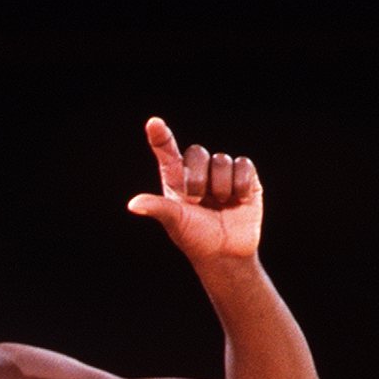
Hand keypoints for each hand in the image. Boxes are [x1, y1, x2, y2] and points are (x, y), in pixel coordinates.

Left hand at [128, 117, 262, 263]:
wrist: (226, 254)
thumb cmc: (196, 239)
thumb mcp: (174, 222)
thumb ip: (156, 207)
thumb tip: (132, 204)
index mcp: (176, 179)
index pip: (167, 151)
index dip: (160, 136)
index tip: (153, 123)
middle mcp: (198, 172)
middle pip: (197, 152)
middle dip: (197, 178)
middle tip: (198, 201)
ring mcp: (221, 172)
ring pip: (221, 160)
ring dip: (220, 186)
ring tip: (220, 204)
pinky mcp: (245, 177)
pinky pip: (243, 165)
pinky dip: (239, 185)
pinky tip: (237, 201)